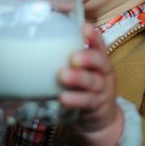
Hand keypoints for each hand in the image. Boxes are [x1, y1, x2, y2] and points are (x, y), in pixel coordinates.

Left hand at [58, 23, 122, 145]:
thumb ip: (69, 57)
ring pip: (93, 82)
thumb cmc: (85, 86)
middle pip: (101, 61)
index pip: (100, 45)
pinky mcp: (96, 107)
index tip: (84, 27)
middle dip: (87, 57)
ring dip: (78, 78)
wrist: (101, 118)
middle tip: (73, 56)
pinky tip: (63, 97)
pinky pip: (86, 102)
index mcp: (100, 60)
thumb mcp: (83, 70)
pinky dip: (75, 99)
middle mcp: (104, 73)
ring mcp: (102, 90)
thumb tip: (40, 40)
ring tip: (62, 75)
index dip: (94, 36)